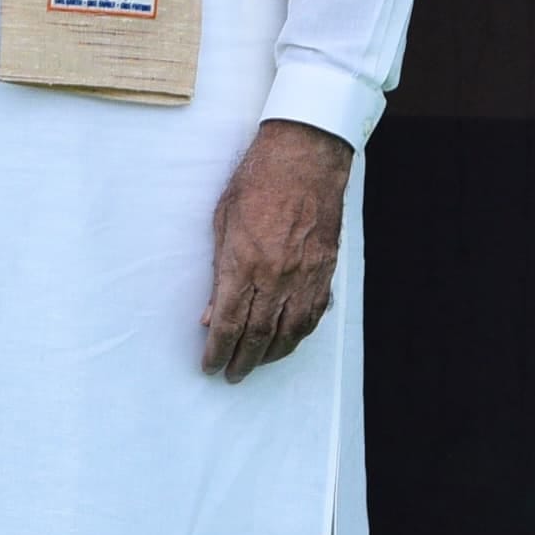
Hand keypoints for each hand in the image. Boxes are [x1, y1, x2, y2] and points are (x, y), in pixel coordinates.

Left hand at [202, 118, 352, 382]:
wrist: (304, 159)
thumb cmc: (256, 183)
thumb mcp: (222, 223)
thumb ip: (219, 273)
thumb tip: (211, 314)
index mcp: (244, 264)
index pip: (229, 323)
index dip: (218, 351)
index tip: (210, 366)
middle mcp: (276, 276)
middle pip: (258, 335)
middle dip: (242, 361)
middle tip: (232, 375)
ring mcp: (305, 275)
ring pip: (289, 331)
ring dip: (271, 354)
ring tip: (256, 364)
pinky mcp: (325, 270)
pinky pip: (313, 314)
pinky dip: (299, 334)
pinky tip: (287, 341)